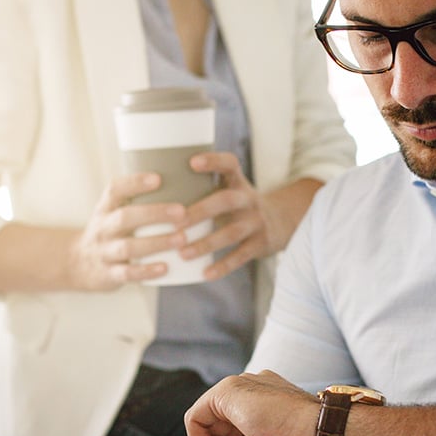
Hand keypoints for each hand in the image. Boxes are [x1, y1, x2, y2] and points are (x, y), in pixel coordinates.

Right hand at [66, 173, 188, 290]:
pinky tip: (165, 268)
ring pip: (128, 247)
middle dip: (154, 213)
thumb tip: (177, 182)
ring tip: (181, 238)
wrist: (78, 263)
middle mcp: (103, 228)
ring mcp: (105, 252)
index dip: (135, 183)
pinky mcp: (109, 274)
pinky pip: (127, 273)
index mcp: (105, 209)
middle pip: (125, 217)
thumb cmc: (108, 233)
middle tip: (182, 212)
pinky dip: (146, 270)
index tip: (158, 179)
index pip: (114, 190)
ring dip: (157, 242)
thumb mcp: (111, 212)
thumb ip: (135, 200)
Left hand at [178, 153, 293, 280]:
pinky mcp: (260, 244)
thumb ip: (202, 188)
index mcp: (238, 182)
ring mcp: (256, 222)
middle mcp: (248, 199)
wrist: (282, 222)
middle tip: (176, 222)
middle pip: (226, 201)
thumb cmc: (239, 205)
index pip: (229, 164)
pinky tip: (205, 274)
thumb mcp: (230, 189)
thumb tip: (153, 190)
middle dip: (200, 211)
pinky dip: (223, 266)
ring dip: (206, 243)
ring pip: (231, 232)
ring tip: (183, 253)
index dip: (213, 161)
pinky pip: (241, 256)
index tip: (192, 162)